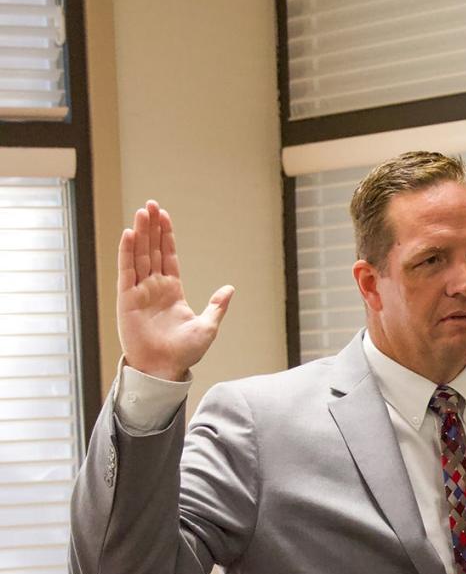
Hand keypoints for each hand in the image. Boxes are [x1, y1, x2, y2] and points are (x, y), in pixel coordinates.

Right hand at [117, 201, 233, 380]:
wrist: (165, 369)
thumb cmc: (185, 353)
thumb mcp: (208, 327)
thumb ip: (217, 306)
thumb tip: (230, 288)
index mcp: (172, 291)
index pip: (168, 256)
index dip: (166, 236)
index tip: (164, 215)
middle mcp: (154, 287)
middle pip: (152, 250)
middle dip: (151, 227)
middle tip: (151, 204)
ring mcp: (139, 292)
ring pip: (139, 256)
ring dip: (139, 234)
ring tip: (141, 212)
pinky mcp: (127, 300)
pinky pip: (127, 271)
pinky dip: (127, 252)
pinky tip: (128, 234)